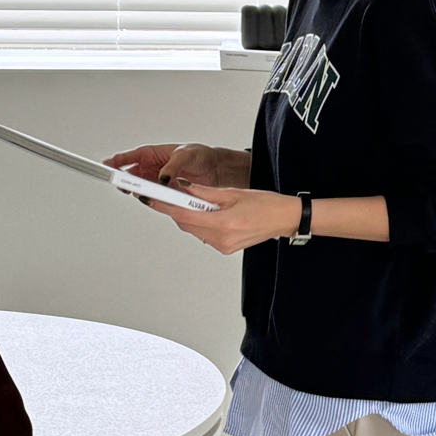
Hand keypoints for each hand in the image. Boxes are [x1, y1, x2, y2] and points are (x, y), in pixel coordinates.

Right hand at [102, 144, 250, 189]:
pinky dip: (153, 200)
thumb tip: (163, 177)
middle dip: (125, 181)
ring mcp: (158, 181)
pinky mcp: (166, 192)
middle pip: (130, 175)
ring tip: (143, 193)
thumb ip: (172, 166)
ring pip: (141, 188)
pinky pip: (154, 197)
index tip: (106, 167)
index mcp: (153, 153)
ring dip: (140, 192)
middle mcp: (152, 167)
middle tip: (124, 186)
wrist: (216, 170)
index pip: (129, 157)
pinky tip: (157, 200)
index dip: (116, 162)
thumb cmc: (201, 156)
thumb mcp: (186, 156)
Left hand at [140, 184, 299, 254]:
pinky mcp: (225, 249)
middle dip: (177, 208)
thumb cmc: (266, 204)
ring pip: (193, 230)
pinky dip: (201, 223)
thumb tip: (183, 187)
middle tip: (172, 193)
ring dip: (190, 216)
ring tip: (201, 202)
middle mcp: (221, 239)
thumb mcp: (233, 192)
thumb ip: (205, 192)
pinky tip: (211, 213)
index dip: (164, 205)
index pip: (184, 214)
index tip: (151, 198)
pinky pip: (204, 235)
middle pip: (185, 224)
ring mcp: (222, 246)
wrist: (284, 219)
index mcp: (223, 223)